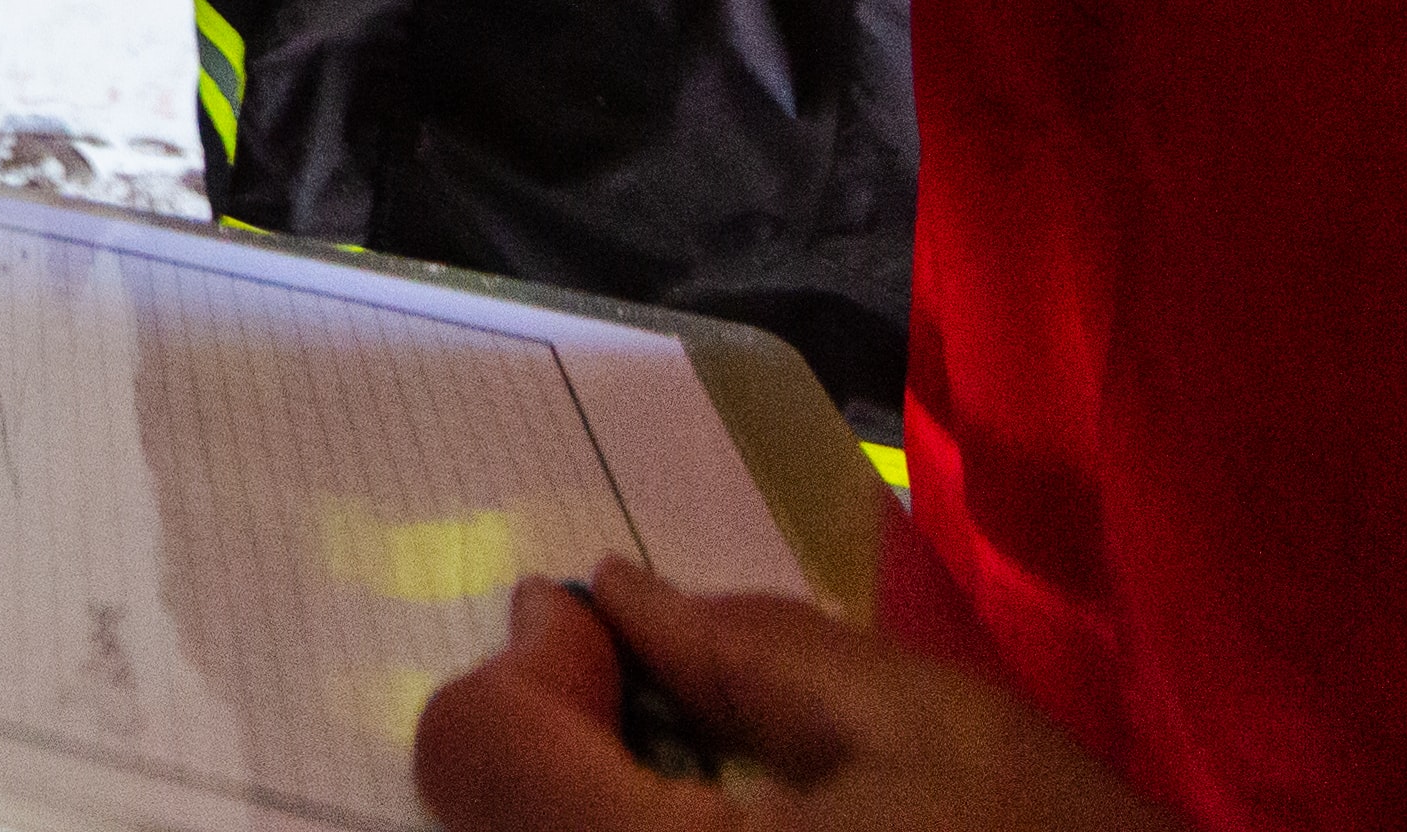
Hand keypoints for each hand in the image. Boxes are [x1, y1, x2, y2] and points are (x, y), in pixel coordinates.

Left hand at [412, 564, 1182, 831]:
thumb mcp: (926, 730)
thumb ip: (745, 653)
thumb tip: (608, 598)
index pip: (480, 752)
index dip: (537, 669)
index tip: (612, 633)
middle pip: (490, 824)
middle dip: (552, 742)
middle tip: (661, 704)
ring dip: (578, 811)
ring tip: (705, 792)